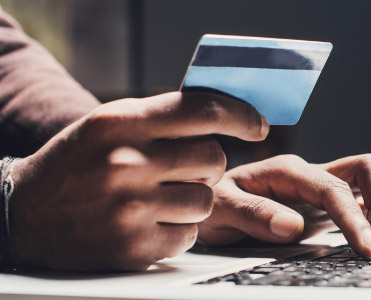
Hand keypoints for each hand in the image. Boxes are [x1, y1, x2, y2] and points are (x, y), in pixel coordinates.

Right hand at [9, 92, 267, 270]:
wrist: (25, 213)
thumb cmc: (76, 162)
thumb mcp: (109, 123)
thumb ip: (162, 115)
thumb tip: (226, 112)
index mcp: (122, 123)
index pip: (202, 110)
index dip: (241, 115)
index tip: (258, 124)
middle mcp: (127, 163)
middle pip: (214, 158)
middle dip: (208, 164)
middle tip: (186, 169)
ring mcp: (131, 209)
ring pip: (207, 200)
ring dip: (194, 199)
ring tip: (161, 197)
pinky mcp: (134, 247)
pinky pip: (190, 235)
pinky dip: (178, 229)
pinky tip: (151, 222)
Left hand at [198, 154, 370, 258]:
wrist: (211, 204)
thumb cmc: (214, 204)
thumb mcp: (220, 209)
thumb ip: (252, 213)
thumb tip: (292, 226)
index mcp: (289, 171)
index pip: (334, 188)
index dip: (356, 217)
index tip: (369, 250)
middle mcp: (315, 174)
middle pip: (370, 170)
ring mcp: (329, 187)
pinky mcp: (336, 205)